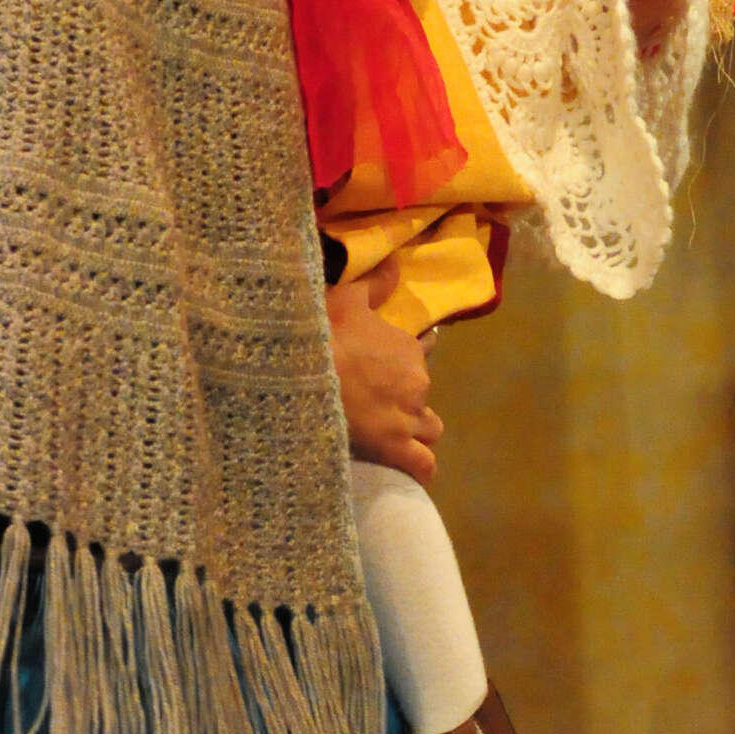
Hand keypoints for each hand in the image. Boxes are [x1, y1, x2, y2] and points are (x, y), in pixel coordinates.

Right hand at [325, 257, 443, 485]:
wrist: (304, 374)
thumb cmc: (324, 334)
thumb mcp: (346, 297)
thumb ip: (374, 283)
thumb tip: (396, 263)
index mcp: (407, 347)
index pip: (422, 351)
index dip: (407, 357)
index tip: (387, 364)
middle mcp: (417, 383)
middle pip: (423, 393)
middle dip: (407, 397)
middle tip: (379, 399)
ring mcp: (408, 418)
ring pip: (429, 429)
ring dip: (416, 430)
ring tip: (394, 433)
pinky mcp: (396, 449)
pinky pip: (422, 464)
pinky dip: (419, 467)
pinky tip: (410, 469)